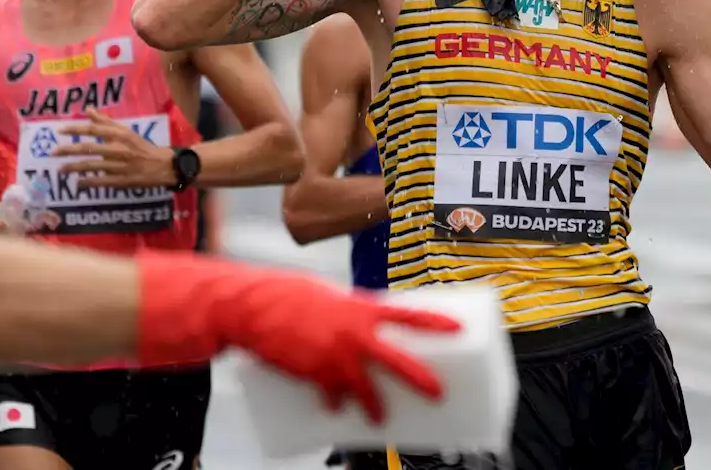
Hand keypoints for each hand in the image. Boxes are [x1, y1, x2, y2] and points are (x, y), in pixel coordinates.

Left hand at [51, 109, 173, 187]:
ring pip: (90, 166)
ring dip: (72, 167)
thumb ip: (106, 121)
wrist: (162, 166)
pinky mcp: (120, 181)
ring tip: (60, 169)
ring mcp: (118, 166)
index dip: (75, 129)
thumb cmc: (141, 147)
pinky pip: (99, 181)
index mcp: (119, 135)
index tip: (59, 131)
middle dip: (67, 150)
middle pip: (87, 148)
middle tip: (52, 152)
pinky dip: (86, 182)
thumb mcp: (126, 131)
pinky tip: (77, 183)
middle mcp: (117, 149)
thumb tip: (89, 110)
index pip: (93, 129)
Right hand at [135, 254, 461, 423]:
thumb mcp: (327, 294)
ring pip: (367, 389)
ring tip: (381, 417)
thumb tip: (364, 325)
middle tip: (438, 394)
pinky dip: (335, 402)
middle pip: (399, 360)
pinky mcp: (315, 374)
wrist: (252, 307)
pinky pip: (333, 396)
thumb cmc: (286, 294)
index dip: (436, 323)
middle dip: (421, 380)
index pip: (408, 314)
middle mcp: (353, 333)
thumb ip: (349, 310)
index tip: (458, 329)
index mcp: (359, 307)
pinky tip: (334, 408)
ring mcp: (335, 356)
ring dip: (376, 406)